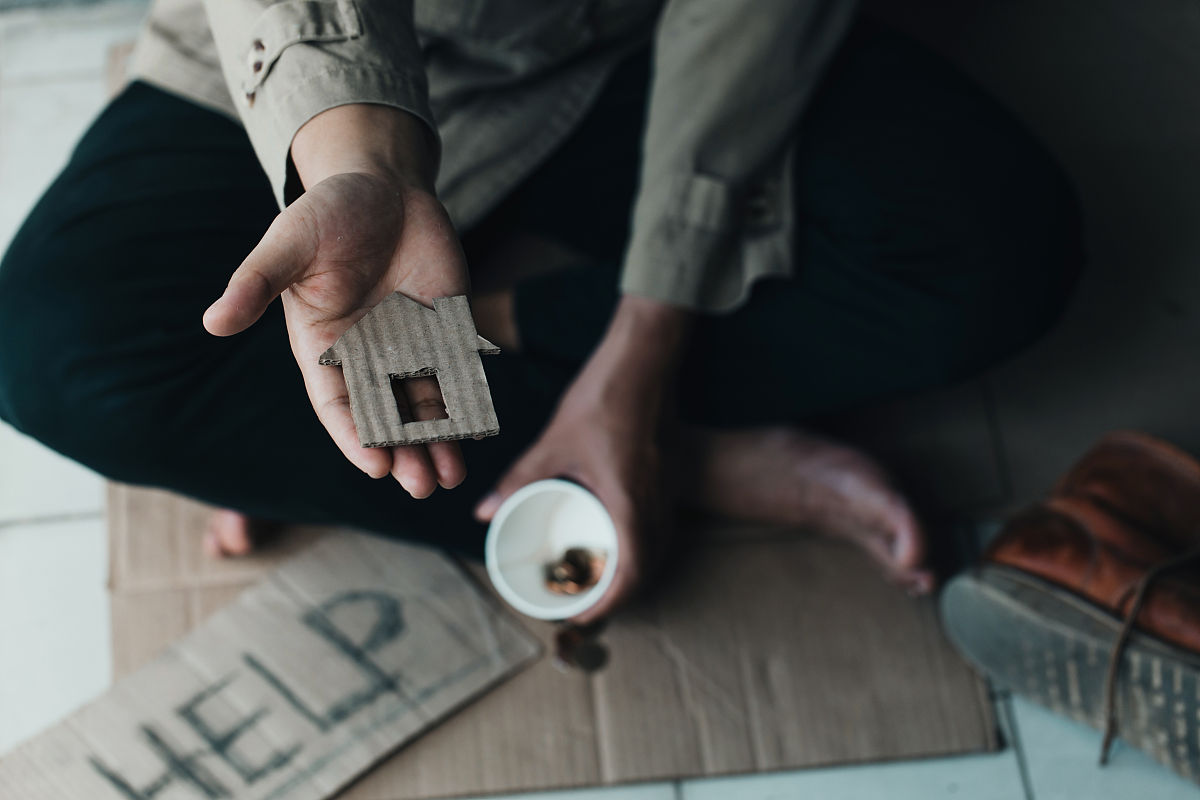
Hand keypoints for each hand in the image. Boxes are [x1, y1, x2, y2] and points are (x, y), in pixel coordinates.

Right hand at [203, 105, 469, 496]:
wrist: (385, 184)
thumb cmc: (328, 211)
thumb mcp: (289, 243)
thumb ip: (257, 283)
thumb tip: (214, 322)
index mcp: (323, 346)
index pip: (337, 404)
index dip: (355, 437)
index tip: (377, 465)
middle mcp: (366, 356)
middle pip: (384, 417)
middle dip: (402, 451)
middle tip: (420, 485)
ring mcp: (408, 345)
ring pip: (422, 406)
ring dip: (436, 442)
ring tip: (449, 477)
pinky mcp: (445, 330)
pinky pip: (456, 376)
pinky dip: (465, 405)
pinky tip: (476, 433)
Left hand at [474, 296, 691, 623]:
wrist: (644, 358)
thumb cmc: (602, 397)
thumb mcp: (553, 444)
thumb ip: (520, 479)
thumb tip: (485, 511)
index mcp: (631, 502)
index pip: (633, 572)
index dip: (611, 601)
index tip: (584, 614)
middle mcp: (655, 500)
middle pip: (649, 565)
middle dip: (620, 590)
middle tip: (588, 600)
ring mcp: (666, 486)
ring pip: (657, 544)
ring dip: (632, 567)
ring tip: (600, 573)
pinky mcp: (666, 472)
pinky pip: (659, 521)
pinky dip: (640, 541)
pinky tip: (617, 532)